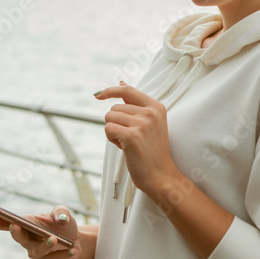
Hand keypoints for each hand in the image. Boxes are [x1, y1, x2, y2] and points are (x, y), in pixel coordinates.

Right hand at [0, 205, 97, 258]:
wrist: (77, 240)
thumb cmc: (64, 224)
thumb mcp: (64, 213)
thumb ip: (61, 211)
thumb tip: (61, 218)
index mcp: (26, 223)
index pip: (5, 222)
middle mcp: (26, 239)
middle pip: (17, 237)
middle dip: (15, 231)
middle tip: (15, 225)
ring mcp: (35, 253)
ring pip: (36, 251)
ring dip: (45, 245)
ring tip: (54, 239)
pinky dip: (63, 254)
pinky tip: (72, 249)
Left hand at [95, 82, 178, 196]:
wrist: (161, 175)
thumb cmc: (152, 150)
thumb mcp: (150, 122)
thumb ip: (135, 104)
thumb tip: (121, 83)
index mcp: (156, 107)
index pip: (128, 90)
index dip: (110, 90)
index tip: (98, 95)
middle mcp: (150, 113)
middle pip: (115, 107)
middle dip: (116, 122)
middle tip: (131, 137)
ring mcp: (142, 124)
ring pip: (109, 117)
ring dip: (113, 131)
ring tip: (128, 142)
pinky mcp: (132, 136)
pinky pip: (108, 129)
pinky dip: (111, 138)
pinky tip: (124, 147)